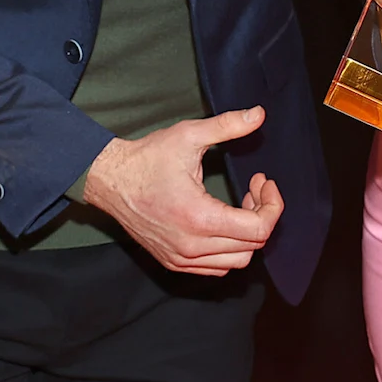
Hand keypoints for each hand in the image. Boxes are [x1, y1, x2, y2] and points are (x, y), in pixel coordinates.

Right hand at [80, 107, 282, 274]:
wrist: (109, 181)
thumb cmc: (147, 159)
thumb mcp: (188, 135)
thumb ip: (227, 126)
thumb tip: (258, 114)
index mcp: (199, 218)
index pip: (258, 229)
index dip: (273, 205)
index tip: (264, 181)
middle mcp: (191, 246)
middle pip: (253, 245)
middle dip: (263, 214)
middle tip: (255, 188)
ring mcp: (181, 258)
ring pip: (237, 261)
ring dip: (248, 234)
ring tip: (241, 205)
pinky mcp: (173, 262)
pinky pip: (216, 267)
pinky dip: (230, 248)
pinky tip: (224, 221)